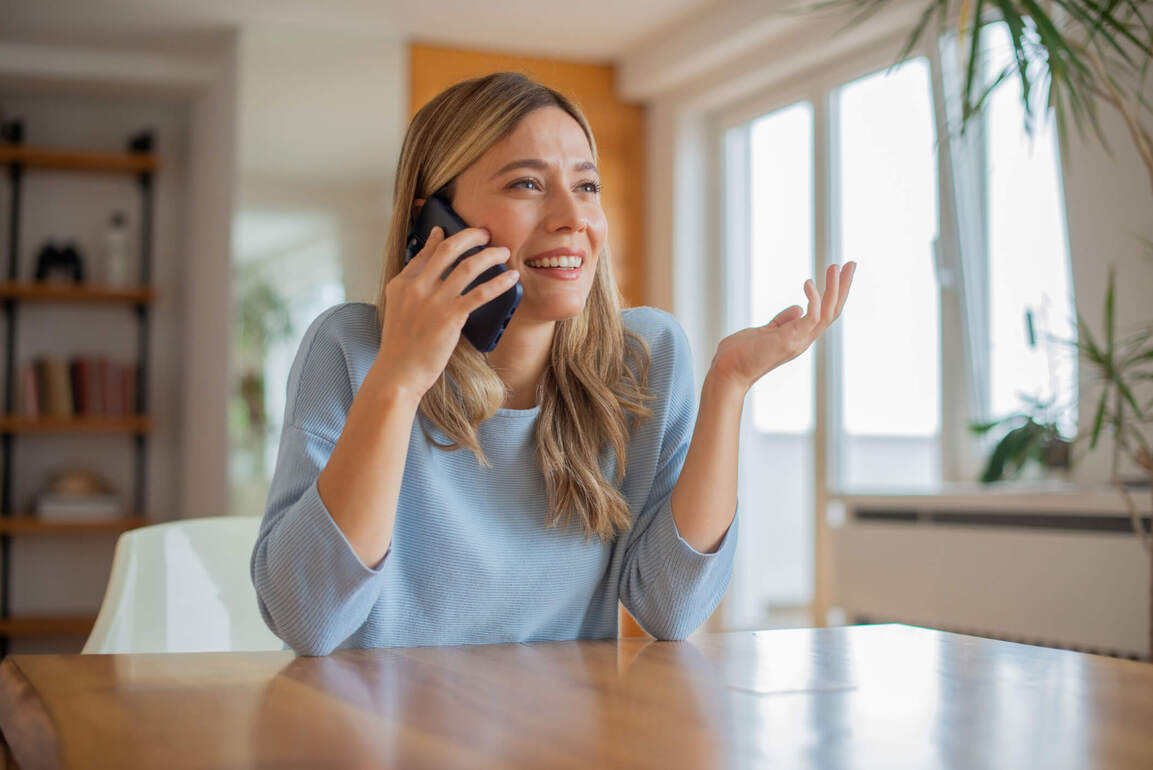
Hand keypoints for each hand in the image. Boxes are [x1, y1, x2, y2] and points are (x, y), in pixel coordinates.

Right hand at [372, 226, 519, 400]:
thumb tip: (430, 275)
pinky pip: (480, 293)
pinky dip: (498, 282)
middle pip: (448, 249)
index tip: (450, 228)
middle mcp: (417, 287)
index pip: (425, 252)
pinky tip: (510, 278)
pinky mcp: (450, 317)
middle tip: (485, 233)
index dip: (441, 238)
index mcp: (402, 284)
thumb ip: (412, 290)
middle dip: (471, 236)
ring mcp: (433, 301)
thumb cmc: (401, 347)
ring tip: (502, 252)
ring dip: (489, 255)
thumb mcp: (399, 311)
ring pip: (467, 266)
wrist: (398, 373)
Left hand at [710, 262, 856, 393]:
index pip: (825, 313)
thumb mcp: (765, 331)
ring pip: (828, 313)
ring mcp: (799, 341)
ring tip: (835, 266)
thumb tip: (798, 308)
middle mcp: (804, 339)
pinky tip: (809, 282)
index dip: (834, 293)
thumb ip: (783, 321)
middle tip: (851, 264)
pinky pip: (812, 317)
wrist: (728, 372)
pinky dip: (814, 299)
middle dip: (843, 287)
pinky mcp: (791, 340)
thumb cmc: (741, 354)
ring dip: (834, 288)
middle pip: (833, 311)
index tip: (838, 271)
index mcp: (799, 336)